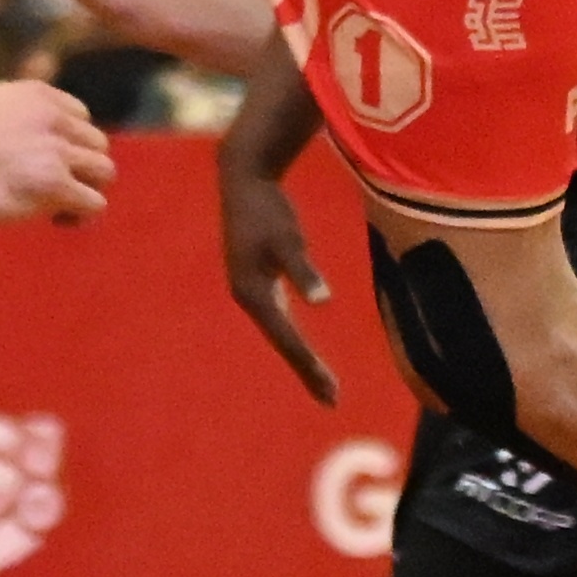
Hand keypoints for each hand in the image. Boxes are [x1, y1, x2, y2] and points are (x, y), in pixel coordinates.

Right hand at [0, 78, 111, 222]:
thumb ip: (11, 104)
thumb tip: (16, 112)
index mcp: (38, 95)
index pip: (81, 117)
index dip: (69, 143)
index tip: (51, 161)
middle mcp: (54, 118)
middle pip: (98, 145)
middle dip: (81, 167)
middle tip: (57, 187)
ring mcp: (57, 152)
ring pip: (104, 173)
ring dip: (86, 190)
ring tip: (60, 206)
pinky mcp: (55, 185)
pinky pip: (94, 203)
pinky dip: (80, 215)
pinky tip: (56, 220)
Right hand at [219, 155, 338, 403]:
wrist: (244, 177)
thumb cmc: (268, 208)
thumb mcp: (287, 238)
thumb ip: (303, 271)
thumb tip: (322, 300)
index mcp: (253, 294)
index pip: (288, 340)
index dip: (310, 367)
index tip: (331, 394)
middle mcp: (248, 297)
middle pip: (282, 342)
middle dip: (305, 370)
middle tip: (331, 399)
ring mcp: (249, 288)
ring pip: (279, 331)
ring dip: (299, 356)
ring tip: (320, 380)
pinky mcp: (254, 277)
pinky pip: (277, 316)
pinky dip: (292, 335)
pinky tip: (301, 342)